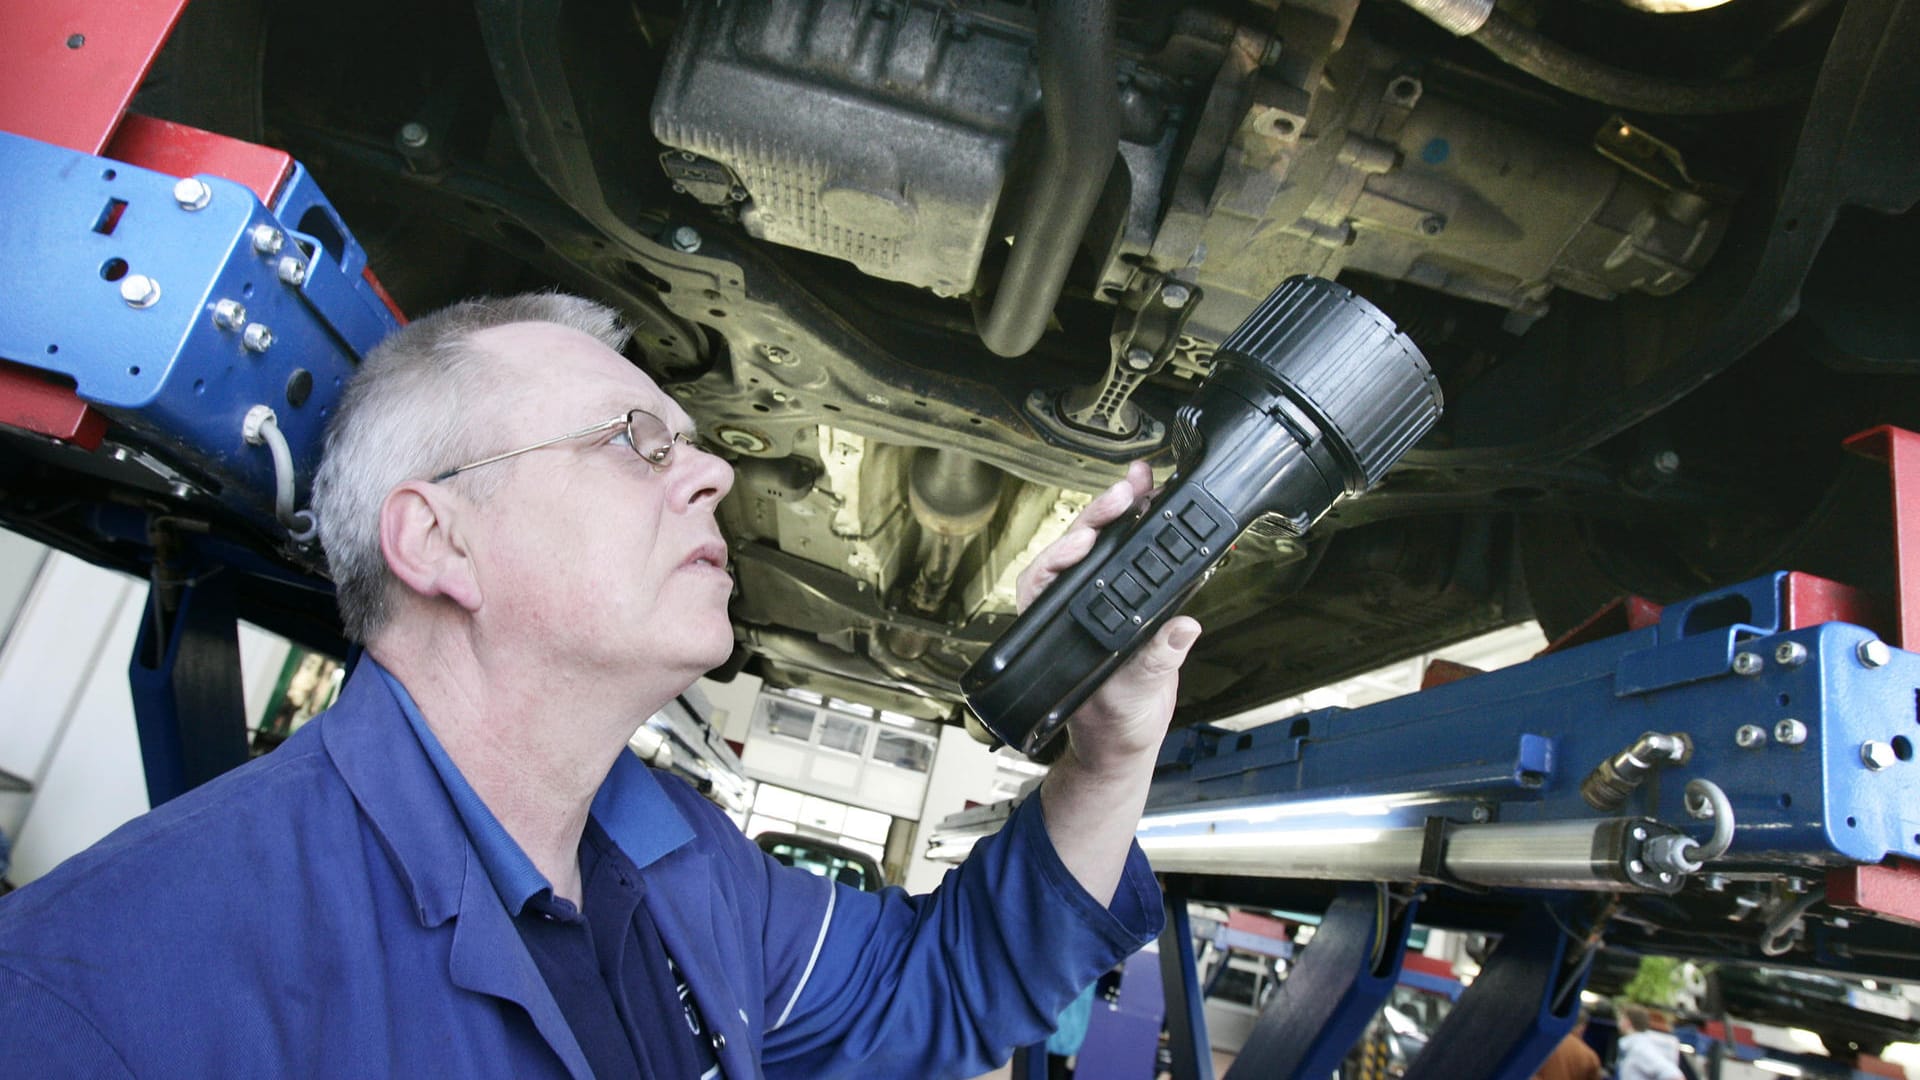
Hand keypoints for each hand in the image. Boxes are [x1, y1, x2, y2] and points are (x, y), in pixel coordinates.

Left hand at [1016, 460, 1200, 769]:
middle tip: (1126, 490)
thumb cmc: (1113, 725)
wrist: (1127, 741)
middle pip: (1076, 551)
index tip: (1084, 540)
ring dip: (1120, 513)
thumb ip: (1154, 663)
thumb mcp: (1133, 698)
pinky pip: (1130, 562)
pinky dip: (1143, 533)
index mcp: (1061, 630)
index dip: (1062, 554)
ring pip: (1101, 548)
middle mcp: (1075, 610)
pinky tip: (1157, 508)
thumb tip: (1177, 629)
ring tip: (1142, 483)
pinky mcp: (1127, 603)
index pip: (1046, 579)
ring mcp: (1100, 603)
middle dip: (1099, 515)